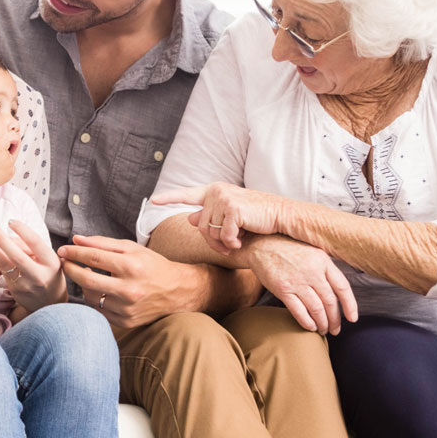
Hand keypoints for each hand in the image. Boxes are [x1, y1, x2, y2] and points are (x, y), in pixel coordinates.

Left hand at [0, 219, 65, 311]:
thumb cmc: (47, 273)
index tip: (10, 221)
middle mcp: (38, 275)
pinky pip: (1, 271)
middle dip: (1, 239)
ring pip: (4, 263)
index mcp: (51, 262)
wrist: (50, 302)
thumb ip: (30, 249)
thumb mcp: (46, 259)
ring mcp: (25, 284)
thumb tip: (3, 242)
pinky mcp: (15, 290)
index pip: (35, 243)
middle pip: (16, 255)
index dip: (22, 230)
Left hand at [59, 235, 199, 327]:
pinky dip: (94, 299)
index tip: (63, 250)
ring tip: (84, 274)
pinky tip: (96, 289)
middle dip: (70, 269)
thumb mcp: (131, 248)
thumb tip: (75, 240)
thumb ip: (102, 243)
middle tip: (64, 262)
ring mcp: (127, 309)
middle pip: (86, 280)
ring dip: (82, 285)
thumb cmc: (152, 265)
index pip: (93, 258)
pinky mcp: (126, 322)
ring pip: (90, 297)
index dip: (74, 253)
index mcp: (130, 267)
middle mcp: (129, 290)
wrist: (177, 291)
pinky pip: (99, 310)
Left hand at [152, 183, 287, 253]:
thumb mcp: (231, 216)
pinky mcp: (233, 209)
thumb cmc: (257, 217)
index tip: (153, 200)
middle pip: (200, 226)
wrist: (282, 216)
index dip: (169, 198)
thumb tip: (189, 219)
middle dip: (212, 241)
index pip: (186, 194)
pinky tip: (242, 240)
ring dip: (222, 244)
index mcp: (213, 191)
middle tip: (227, 246)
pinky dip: (232, 243)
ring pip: (209, 233)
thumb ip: (210, 217)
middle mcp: (216, 191)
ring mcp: (223, 199)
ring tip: (236, 242)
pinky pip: (223, 236)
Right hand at [241, 234, 357, 334]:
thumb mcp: (312, 251)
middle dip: (334, 320)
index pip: (343, 287)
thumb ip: (325, 268)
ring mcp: (297, 281)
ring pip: (316, 309)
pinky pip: (299, 310)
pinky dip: (307, 322)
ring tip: (323, 330)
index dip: (350, 305)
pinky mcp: (282, 289)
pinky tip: (310, 326)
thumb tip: (339, 290)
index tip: (352, 318)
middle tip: (335, 329)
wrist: (260, 245)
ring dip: (322, 323)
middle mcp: (312, 271)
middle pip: (330, 302)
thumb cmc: (287, 249)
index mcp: (322, 261)